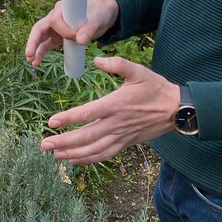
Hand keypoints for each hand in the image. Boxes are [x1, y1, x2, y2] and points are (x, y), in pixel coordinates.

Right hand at [25, 0, 118, 66]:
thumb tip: (80, 40)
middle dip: (33, 41)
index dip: (63, 30)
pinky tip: (36, 62)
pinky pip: (46, 45)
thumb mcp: (96, 20)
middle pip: (39, 28)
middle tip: (29, 53)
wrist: (102, 17)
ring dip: (35, 49)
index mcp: (62, 9)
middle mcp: (55, 17)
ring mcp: (55, 28)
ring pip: (41, 38)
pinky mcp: (58, 36)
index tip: (77, 37)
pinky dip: (41, 52)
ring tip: (32, 61)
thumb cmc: (98, 14)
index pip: (55, 20)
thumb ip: (88, 29)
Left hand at [39, 57, 180, 164]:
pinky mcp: (126, 143)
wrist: (177, 110)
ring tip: (54, 155)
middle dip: (64, 142)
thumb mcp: (138, 71)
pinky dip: (89, 159)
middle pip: (86, 137)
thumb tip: (97, 60)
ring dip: (73, 154)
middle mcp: (116, 123)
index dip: (68, 118)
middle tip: (44, 145)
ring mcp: (121, 136)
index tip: (51, 122)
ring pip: (94, 150)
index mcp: (116, 104)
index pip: (87, 113)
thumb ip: (117, 64)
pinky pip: (105, 154)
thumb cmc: (156, 88)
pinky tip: (75, 160)